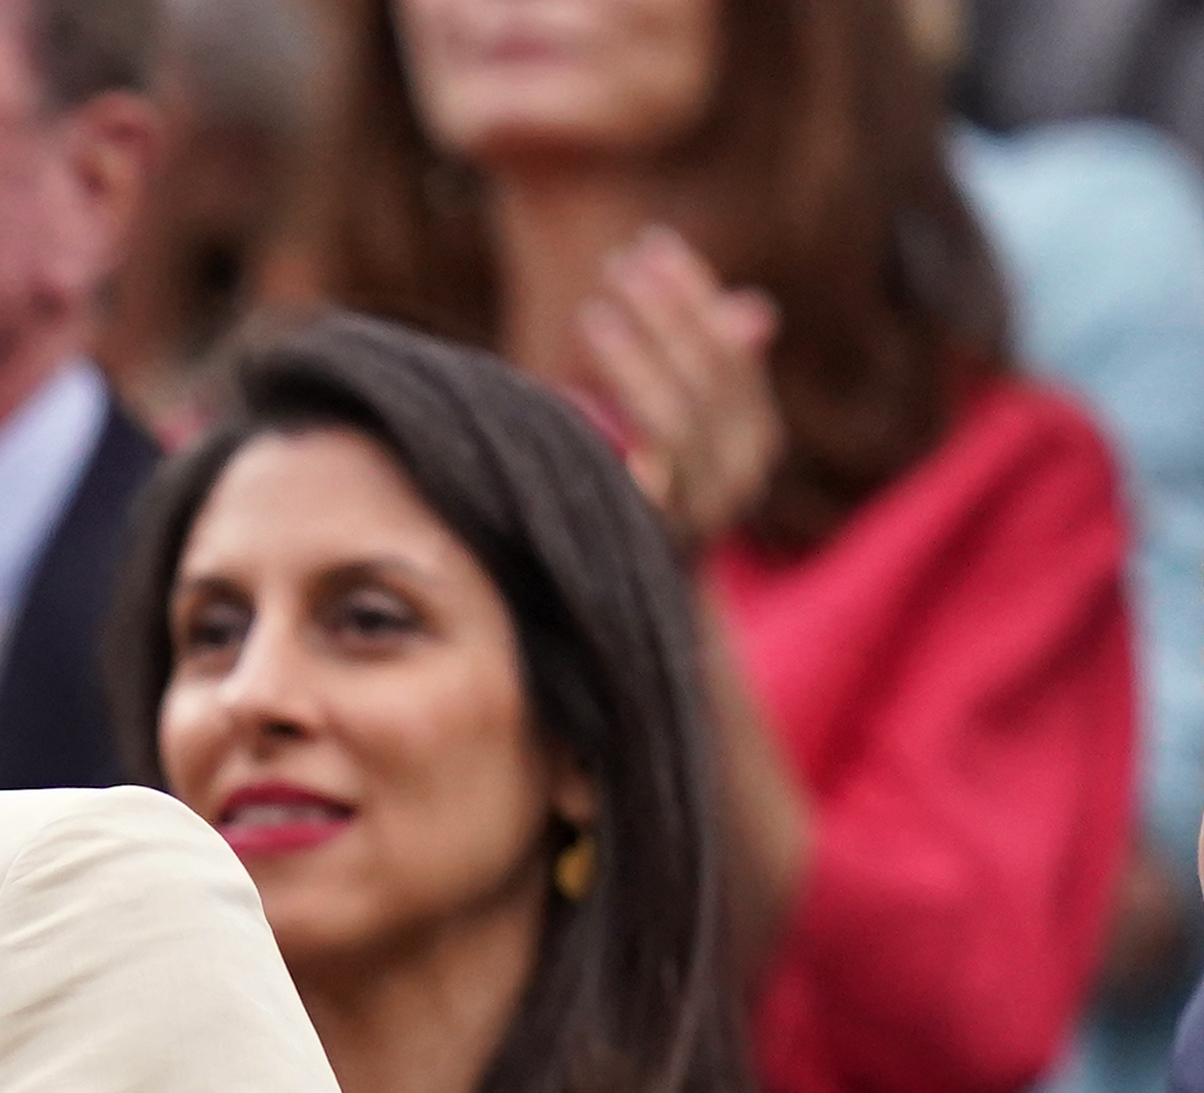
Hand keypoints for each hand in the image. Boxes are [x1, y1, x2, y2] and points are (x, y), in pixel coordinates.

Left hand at [573, 226, 779, 558]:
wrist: (620, 619)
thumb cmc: (636, 508)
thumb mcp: (672, 435)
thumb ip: (701, 373)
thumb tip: (753, 309)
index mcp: (754, 440)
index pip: (733, 351)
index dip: (694, 294)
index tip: (653, 244)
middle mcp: (741, 475)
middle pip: (711, 373)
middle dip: (667, 309)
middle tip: (620, 260)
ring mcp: (700, 512)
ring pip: (679, 414)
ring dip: (639, 353)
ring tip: (594, 308)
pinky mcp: (653, 539)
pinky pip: (642, 463)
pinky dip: (613, 412)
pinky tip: (566, 376)